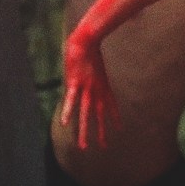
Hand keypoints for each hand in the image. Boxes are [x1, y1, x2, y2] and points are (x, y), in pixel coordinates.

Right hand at [60, 29, 120, 149]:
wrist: (87, 39)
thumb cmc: (91, 47)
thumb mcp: (97, 61)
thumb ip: (95, 70)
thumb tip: (92, 72)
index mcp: (102, 84)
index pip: (111, 104)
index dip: (114, 117)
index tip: (119, 128)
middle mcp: (96, 89)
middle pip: (99, 114)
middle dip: (101, 131)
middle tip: (104, 147)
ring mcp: (86, 87)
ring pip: (85, 113)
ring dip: (84, 130)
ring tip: (83, 146)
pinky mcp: (74, 83)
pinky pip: (70, 100)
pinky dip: (68, 111)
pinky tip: (65, 123)